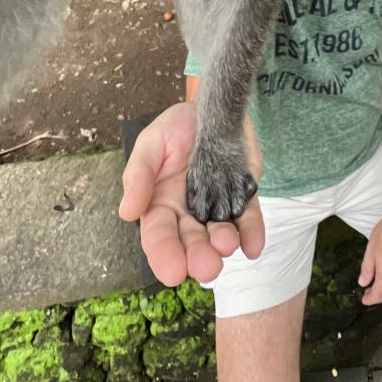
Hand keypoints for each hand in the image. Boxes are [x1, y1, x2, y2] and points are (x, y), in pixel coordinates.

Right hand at [118, 102, 264, 286]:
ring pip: (220, 234)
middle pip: (191, 242)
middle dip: (198, 256)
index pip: (159, 237)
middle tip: (208, 268)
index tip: (173, 273)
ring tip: (227, 243)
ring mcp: (217, 207)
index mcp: (159, 205)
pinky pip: (248, 218)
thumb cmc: (175, 128)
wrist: (211, 107)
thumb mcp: (151, 143)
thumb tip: (126, 212)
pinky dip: (252, 233)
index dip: (164, 255)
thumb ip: (139, 174)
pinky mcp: (243, 197)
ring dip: (224, 243)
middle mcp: (188, 214)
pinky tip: (254, 245)